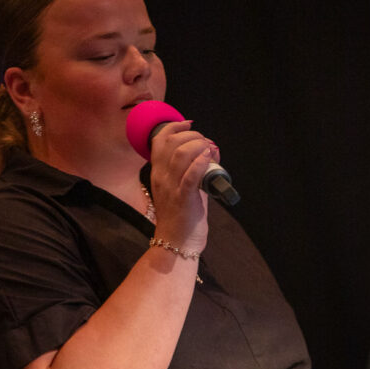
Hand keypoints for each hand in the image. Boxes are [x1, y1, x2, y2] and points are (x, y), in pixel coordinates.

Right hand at [148, 120, 214, 251]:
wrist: (177, 243)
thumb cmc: (181, 217)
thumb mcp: (181, 188)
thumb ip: (192, 171)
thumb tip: (211, 152)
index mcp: (158, 173)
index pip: (159, 140)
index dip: (175, 127)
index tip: (190, 125)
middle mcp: (161, 177)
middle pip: (172, 143)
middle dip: (193, 135)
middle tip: (206, 143)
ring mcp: (171, 188)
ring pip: (181, 154)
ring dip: (199, 146)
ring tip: (209, 149)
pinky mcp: (183, 199)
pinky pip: (190, 176)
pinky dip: (201, 163)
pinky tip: (209, 157)